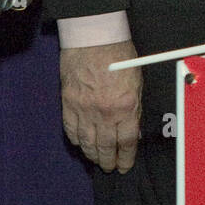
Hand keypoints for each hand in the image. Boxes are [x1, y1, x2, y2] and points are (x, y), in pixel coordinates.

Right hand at [60, 41, 140, 170]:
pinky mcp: (68, 103)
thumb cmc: (119, 54)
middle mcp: (104, 112)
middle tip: (110, 167)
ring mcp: (84, 109)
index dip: (126, 158)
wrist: (94, 37)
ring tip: (96, 160)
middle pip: (106, 146)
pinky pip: (71, 129)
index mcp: (126, 106)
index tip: (125, 166)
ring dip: (92, 154)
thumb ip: (134, 108)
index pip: (127, 142)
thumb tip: (132, 129)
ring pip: (87, 142)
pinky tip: (80, 144)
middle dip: (108, 161)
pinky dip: (76, 140)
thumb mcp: (136, 82)